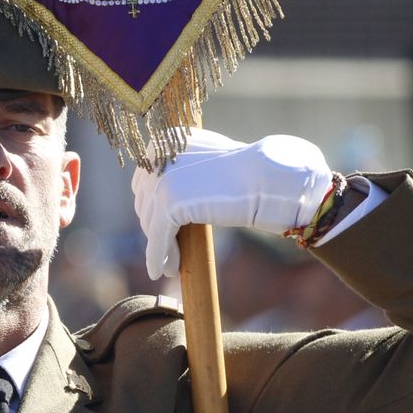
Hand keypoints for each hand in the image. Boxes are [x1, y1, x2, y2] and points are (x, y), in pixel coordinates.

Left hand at [131, 128, 333, 279]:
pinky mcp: (169, 204)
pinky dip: (158, 257)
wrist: (268, 179)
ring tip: (171, 266)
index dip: (152, 208)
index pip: (146, 181)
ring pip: (150, 223)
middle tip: (167, 252)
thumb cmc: (247, 172)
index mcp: (165, 140)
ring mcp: (162, 179)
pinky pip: (158, 238)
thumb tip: (161, 194)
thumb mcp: (206, 161)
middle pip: (145, 203)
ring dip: (159, 247)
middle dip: (155, 229)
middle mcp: (158, 155)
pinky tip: (163, 272)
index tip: (160, 229)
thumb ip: (182, 171)